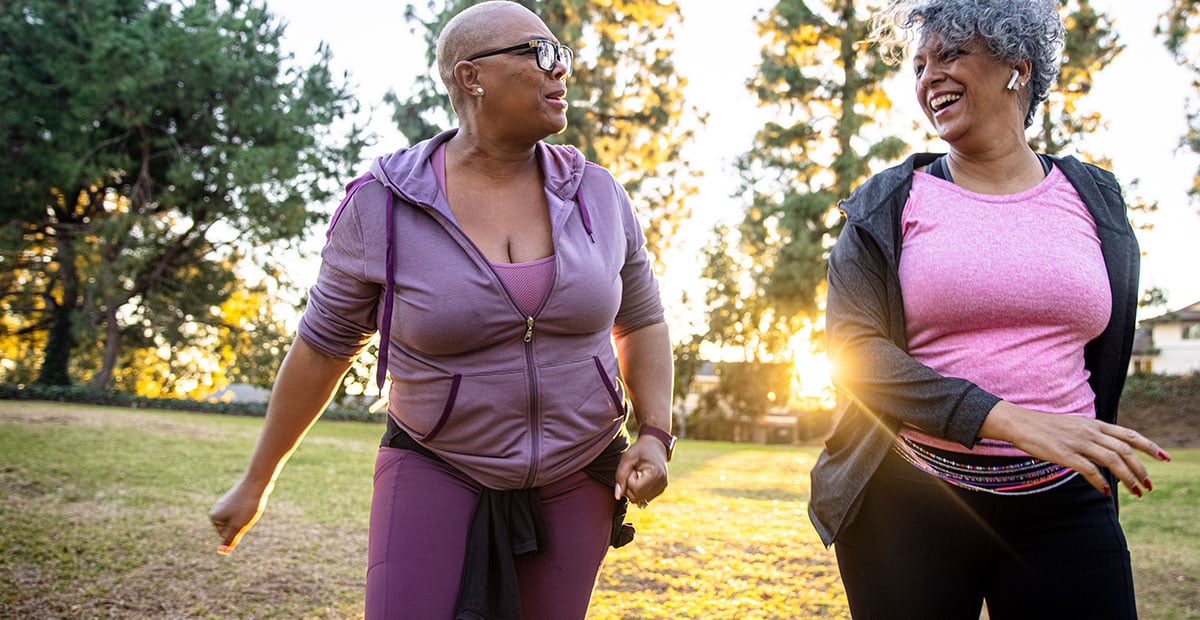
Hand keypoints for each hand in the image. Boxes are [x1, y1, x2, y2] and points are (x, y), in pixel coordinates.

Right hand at [209, 479, 271, 554]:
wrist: (257, 482)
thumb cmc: (247, 506)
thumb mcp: (238, 526)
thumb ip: (229, 539)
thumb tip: (222, 551)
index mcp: (214, 517)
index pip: (227, 536)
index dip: (239, 530)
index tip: (242, 518)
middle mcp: (216, 509)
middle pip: (232, 528)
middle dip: (242, 524)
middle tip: (247, 513)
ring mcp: (225, 503)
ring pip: (239, 520)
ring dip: (246, 517)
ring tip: (249, 506)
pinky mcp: (235, 498)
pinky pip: (243, 511)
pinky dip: (249, 510)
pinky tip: (251, 501)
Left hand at [614, 436, 669, 507]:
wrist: (655, 445)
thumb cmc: (640, 450)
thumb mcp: (627, 458)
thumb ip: (620, 476)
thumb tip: (618, 496)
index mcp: (656, 474)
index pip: (635, 489)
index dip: (628, 480)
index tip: (632, 469)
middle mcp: (662, 483)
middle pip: (636, 497)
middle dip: (629, 486)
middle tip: (633, 471)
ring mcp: (662, 487)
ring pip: (639, 499)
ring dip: (634, 488)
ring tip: (638, 474)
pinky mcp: (661, 490)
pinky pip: (644, 497)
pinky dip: (639, 490)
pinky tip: (641, 478)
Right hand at [981, 401, 1170, 495]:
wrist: (1020, 423)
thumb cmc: (1045, 427)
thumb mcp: (1074, 426)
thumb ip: (1093, 435)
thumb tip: (1109, 450)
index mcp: (1094, 424)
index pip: (1129, 435)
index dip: (1150, 447)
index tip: (1164, 458)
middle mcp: (1090, 431)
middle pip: (1125, 450)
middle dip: (1141, 469)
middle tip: (1149, 486)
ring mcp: (1078, 442)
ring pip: (1113, 460)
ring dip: (1128, 478)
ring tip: (1136, 492)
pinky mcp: (1065, 454)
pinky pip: (1089, 470)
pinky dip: (1101, 482)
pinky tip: (1106, 491)